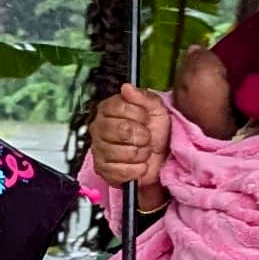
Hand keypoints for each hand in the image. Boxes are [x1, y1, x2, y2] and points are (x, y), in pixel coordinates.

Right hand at [88, 83, 175, 197]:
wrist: (160, 158)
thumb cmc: (155, 132)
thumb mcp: (156, 109)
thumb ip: (143, 96)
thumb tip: (127, 88)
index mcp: (108, 109)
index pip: (120, 107)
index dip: (139, 114)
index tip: (145, 119)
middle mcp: (98, 127)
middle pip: (122, 130)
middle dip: (142, 136)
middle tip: (145, 137)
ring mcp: (98, 149)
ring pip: (124, 152)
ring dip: (141, 154)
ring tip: (142, 151)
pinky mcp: (102, 170)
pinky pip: (122, 171)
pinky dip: (137, 169)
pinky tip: (139, 165)